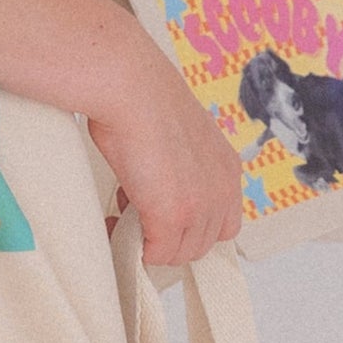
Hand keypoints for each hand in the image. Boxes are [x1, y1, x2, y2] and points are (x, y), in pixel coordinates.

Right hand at [90, 14, 244, 265]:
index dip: (189, 226)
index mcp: (226, 168)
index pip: (223, 223)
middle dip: (168, 238)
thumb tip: (157, 187)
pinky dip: (134, 246)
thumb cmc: (143, 99)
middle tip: (139, 215)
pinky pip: (156, 254)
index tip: (161, 215)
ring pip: (179, 254)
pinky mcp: (173, 216)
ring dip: (150, 242)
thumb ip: (181, 168)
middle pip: (202, 244)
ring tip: (125, 213)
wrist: (130, 88)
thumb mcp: (178, 137)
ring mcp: (199, 205)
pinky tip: (116, 220)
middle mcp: (221, 189)